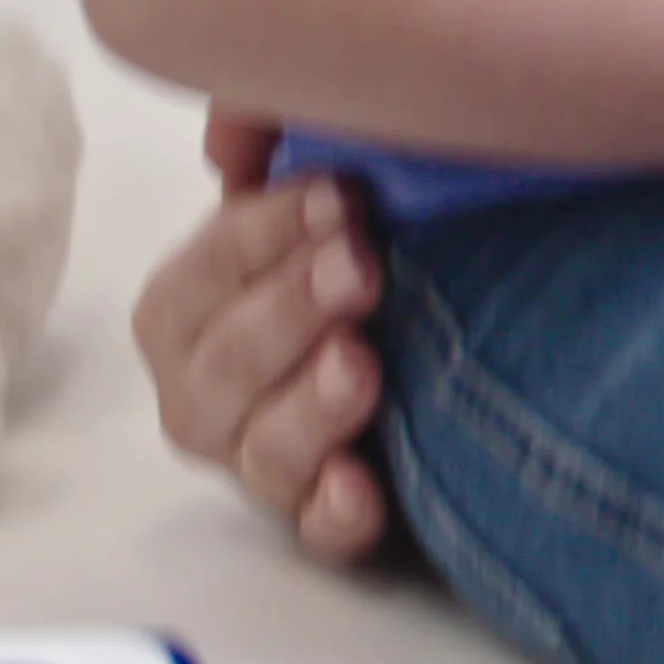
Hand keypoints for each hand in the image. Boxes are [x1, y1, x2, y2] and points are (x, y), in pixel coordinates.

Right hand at [130, 108, 390, 561]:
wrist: (465, 353)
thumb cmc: (379, 255)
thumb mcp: (338, 190)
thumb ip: (279, 133)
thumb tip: (238, 136)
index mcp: (198, 312)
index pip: (198, 276)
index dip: (258, 235)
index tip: (342, 196)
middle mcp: (214, 393)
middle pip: (216, 368)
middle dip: (284, 313)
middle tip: (360, 268)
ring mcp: (270, 462)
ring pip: (260, 450)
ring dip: (307, 407)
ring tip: (361, 365)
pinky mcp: (333, 518)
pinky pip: (319, 530)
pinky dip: (335, 512)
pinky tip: (361, 489)